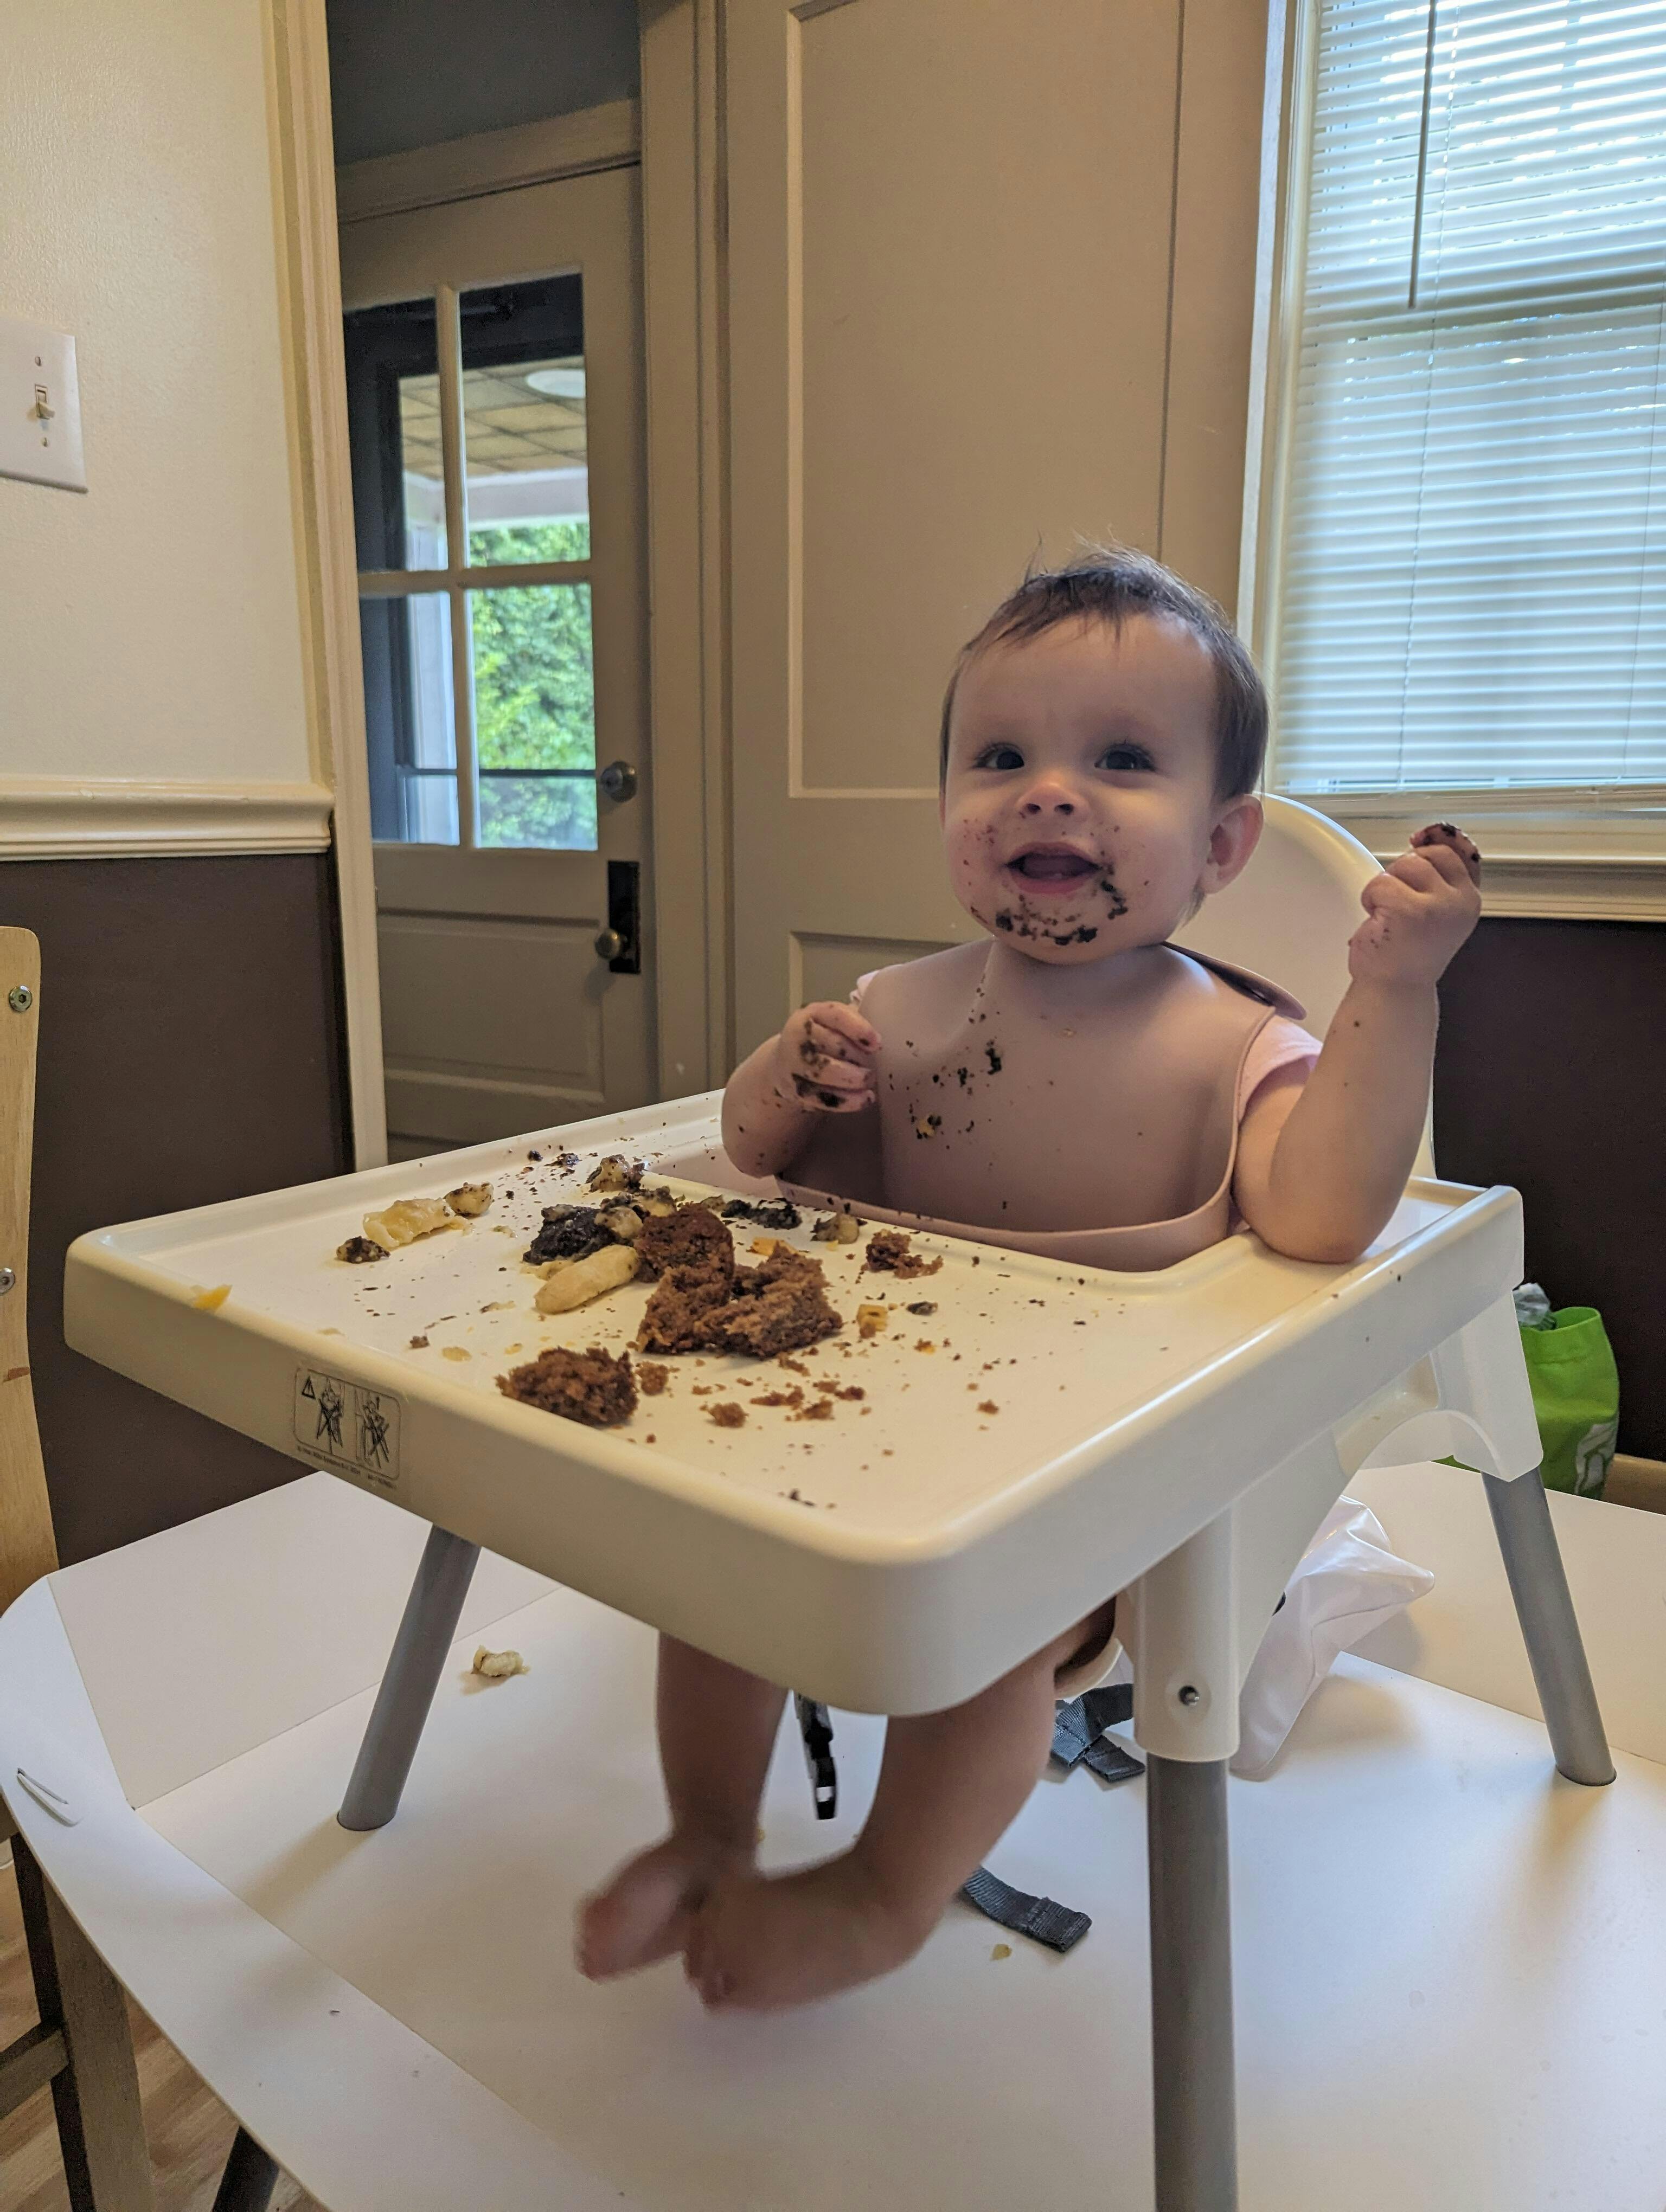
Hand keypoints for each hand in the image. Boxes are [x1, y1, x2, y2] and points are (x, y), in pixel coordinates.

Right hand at [769, 1000, 881, 1112]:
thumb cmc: (821, 1040)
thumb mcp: (833, 1024)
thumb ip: (855, 1023)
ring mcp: (794, 1066)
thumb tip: (885, 1032)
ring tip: (869, 1081)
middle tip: (873, 1066)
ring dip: (854, 1079)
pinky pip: (824, 1097)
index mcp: (811, 1014)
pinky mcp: (796, 1091)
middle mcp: (798, 1037)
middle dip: (859, 1057)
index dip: (859, 1028)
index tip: (877, 1044)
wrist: (787, 1064)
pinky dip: (848, 1101)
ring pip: (826, 1071)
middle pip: (834, 1044)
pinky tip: (864, 1099)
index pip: (837, 1015)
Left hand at [1348, 823, 1481, 989]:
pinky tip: (1377, 922)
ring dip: (1385, 887)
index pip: (1460, 851)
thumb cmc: (1408, 952)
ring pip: (1403, 865)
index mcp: (1469, 898)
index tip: (1416, 839)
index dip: (1436, 839)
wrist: (1394, 990)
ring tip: (1388, 916)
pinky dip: (1370, 899)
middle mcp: (1460, 901)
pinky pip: (1380, 884)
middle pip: (1427, 854)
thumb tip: (1430, 835)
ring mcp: (1438, 905)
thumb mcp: (1436, 909)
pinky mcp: (1410, 910)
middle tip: (1396, 902)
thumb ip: (1439, 876)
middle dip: (1403, 871)